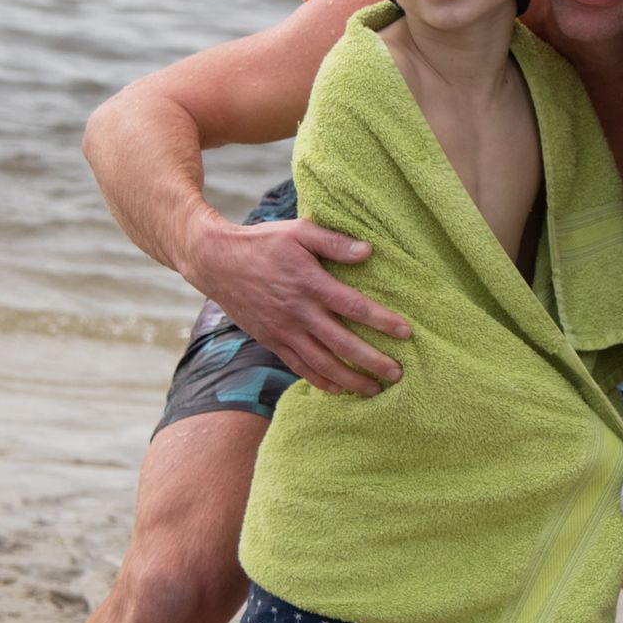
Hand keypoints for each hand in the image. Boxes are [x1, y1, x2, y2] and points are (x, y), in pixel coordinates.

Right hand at [188, 213, 409, 395]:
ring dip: (350, 380)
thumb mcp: (299, 232)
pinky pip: (298, 367)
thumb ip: (334, 242)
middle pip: (342, 343)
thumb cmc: (263, 242)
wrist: (216, 262)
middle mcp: (298, 312)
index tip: (406, 333)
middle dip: (372, 361)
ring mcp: (283, 330)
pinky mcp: (271, 341)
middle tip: (398, 374)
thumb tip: (368, 251)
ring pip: (322, 363)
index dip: (382, 321)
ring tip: (375, 390)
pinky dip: (319, 381)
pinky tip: (338, 389)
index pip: (354, 307)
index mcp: (310, 283)